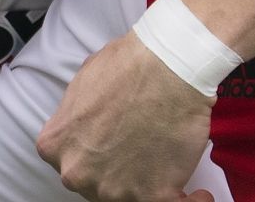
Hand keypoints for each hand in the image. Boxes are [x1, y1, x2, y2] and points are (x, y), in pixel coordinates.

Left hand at [37, 31, 215, 201]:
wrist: (168, 67)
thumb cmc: (127, 67)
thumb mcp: (80, 86)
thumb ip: (75, 120)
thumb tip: (84, 128)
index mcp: (56, 146)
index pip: (73, 162)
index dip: (95, 157)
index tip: (112, 157)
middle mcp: (77, 173)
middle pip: (97, 183)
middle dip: (117, 172)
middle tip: (139, 158)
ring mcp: (113, 189)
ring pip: (130, 198)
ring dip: (148, 186)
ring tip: (169, 170)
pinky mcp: (153, 196)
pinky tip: (198, 194)